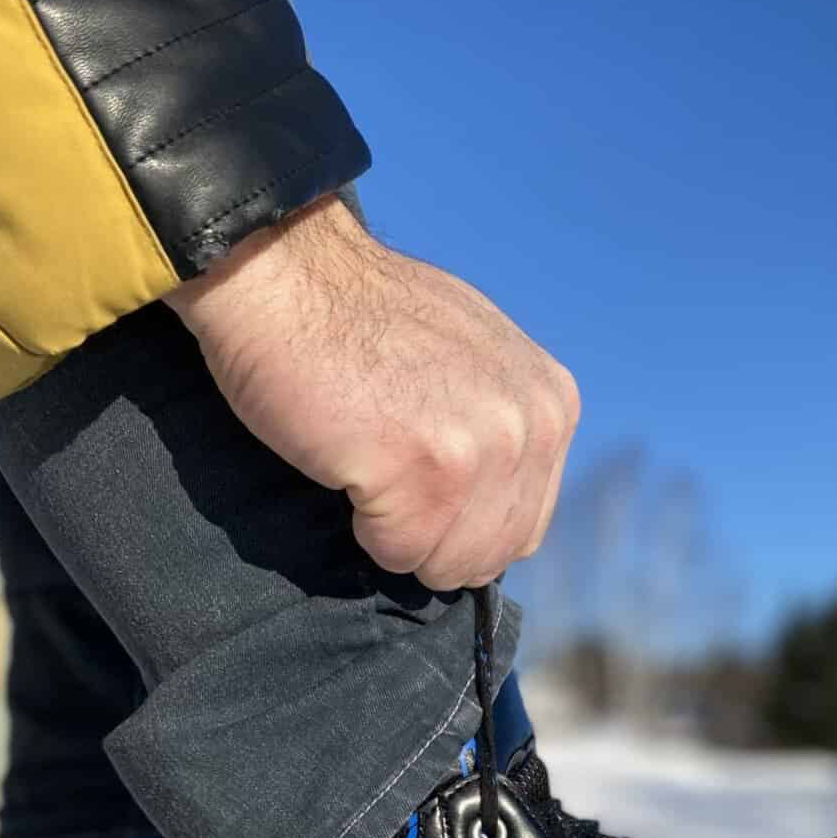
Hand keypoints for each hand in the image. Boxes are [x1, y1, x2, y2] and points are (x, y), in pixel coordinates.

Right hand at [164, 197, 579, 590]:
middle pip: (487, 558)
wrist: (284, 273)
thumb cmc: (360, 321)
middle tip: (386, 467)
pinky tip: (348, 462)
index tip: (416, 465)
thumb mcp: (474, 363)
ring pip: (446, 564)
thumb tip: (500, 507)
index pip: (523, 529)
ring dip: (396, 532)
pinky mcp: (425, 471)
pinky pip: (397, 553)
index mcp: (552, 405)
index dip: (460, 521)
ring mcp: (481, 450)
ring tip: (369, 459)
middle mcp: (532, 427)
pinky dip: (362, 526)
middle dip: (430, 535)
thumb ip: (501, 429)